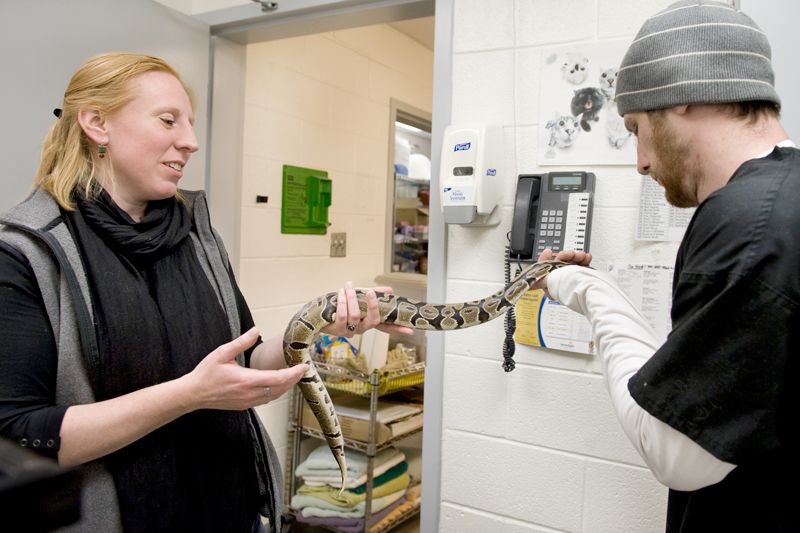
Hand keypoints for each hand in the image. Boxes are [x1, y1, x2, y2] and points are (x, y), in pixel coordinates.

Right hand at [186, 327, 308, 409]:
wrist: (193, 394)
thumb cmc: (206, 373)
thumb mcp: (222, 353)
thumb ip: (241, 342)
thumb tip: (256, 330)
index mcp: (247, 380)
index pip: (278, 378)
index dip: (293, 373)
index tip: (304, 367)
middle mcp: (250, 393)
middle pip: (280, 388)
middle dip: (294, 379)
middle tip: (303, 370)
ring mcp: (248, 402)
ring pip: (274, 396)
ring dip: (286, 386)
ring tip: (294, 376)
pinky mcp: (245, 405)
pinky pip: (266, 400)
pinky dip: (276, 392)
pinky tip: (278, 385)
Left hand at [321, 282, 413, 337]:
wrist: (318, 312)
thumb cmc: (340, 305)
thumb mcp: (358, 297)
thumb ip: (374, 294)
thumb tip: (390, 290)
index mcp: (368, 321)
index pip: (386, 326)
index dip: (398, 329)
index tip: (411, 330)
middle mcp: (361, 328)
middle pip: (373, 321)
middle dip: (372, 305)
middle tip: (369, 292)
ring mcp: (350, 331)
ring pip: (355, 316)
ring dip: (351, 299)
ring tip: (347, 288)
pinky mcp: (337, 330)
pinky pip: (342, 316)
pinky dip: (341, 302)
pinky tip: (340, 294)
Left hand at [531, 248, 592, 293]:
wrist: (587, 290)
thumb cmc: (567, 288)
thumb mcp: (548, 282)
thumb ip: (537, 282)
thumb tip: (527, 285)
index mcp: (550, 283)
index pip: (545, 268)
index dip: (545, 258)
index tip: (548, 252)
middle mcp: (561, 280)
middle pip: (560, 262)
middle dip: (565, 255)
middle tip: (571, 254)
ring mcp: (572, 277)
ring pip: (572, 262)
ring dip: (576, 256)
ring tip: (581, 255)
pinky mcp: (583, 276)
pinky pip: (583, 265)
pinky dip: (584, 260)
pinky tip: (586, 258)